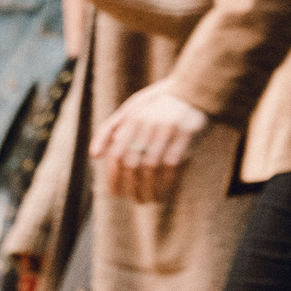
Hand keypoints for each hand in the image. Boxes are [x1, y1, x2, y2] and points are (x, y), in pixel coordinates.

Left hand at [89, 80, 211, 203]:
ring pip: (152, 167)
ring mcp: (167, 129)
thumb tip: (94, 155)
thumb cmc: (160, 103)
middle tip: (137, 200)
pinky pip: (173, 165)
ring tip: (151, 200)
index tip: (115, 193)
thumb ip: (112, 129)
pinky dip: (168, 182)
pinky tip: (167, 191)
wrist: (196, 90)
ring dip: (150, 189)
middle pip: (133, 163)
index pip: (116, 154)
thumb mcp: (133, 109)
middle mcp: (147, 123)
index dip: (114, 177)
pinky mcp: (186, 135)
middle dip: (132, 187)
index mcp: (133, 118)